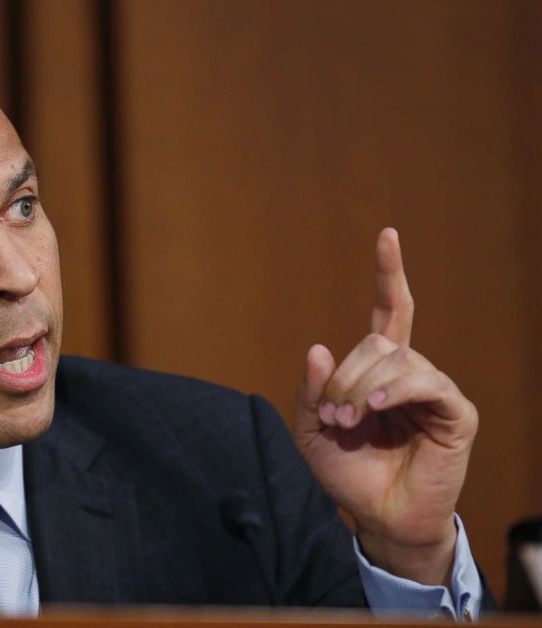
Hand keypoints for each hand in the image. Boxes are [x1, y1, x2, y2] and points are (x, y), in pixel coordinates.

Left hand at [293, 228, 477, 585]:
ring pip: (397, 359)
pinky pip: (426, 382)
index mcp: (379, 370)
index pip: (390, 310)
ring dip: (363, 389)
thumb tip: (320, 348)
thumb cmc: (348, 473)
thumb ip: (313, 391)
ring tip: (351, 422)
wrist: (379, 517)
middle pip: (376, 341)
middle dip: (346, 377)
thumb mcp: (313, 431)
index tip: (387, 234)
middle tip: (336, 417)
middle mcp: (409, 372)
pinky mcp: (455, 412)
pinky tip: (380, 409)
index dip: (389, 273)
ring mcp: (435, 390)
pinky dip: (397, 391)